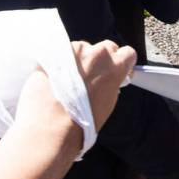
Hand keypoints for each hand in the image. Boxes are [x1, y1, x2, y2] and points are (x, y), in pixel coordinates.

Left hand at [13, 40, 136, 149]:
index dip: (122, 61)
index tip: (116, 69)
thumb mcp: (108, 102)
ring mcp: (73, 52)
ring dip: (79, 61)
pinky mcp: (53, 55)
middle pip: (104, 48)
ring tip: (68, 81)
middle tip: (91, 77)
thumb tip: (109, 77)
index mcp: (114, 66)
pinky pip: (62, 54)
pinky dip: (61, 64)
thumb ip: (112, 82)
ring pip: (81, 49)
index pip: (127, 53)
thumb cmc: (81, 123)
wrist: (50, 130)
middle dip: (100, 60)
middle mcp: (96, 54)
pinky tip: (56, 80)